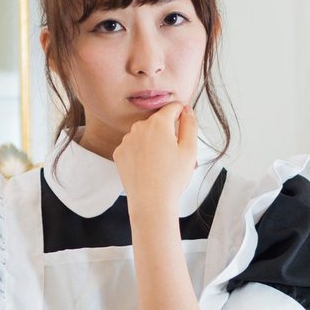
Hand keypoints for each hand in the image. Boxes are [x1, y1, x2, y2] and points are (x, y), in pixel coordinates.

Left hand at [113, 102, 197, 216]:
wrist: (151, 202)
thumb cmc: (172, 178)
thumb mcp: (190, 150)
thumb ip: (190, 125)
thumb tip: (187, 110)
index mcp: (158, 123)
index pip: (173, 107)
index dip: (181, 114)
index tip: (184, 126)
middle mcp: (139, 127)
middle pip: (157, 121)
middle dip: (167, 131)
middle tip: (175, 153)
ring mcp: (126, 140)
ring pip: (144, 133)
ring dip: (153, 141)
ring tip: (160, 163)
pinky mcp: (119, 153)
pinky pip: (133, 146)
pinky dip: (140, 152)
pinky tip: (147, 167)